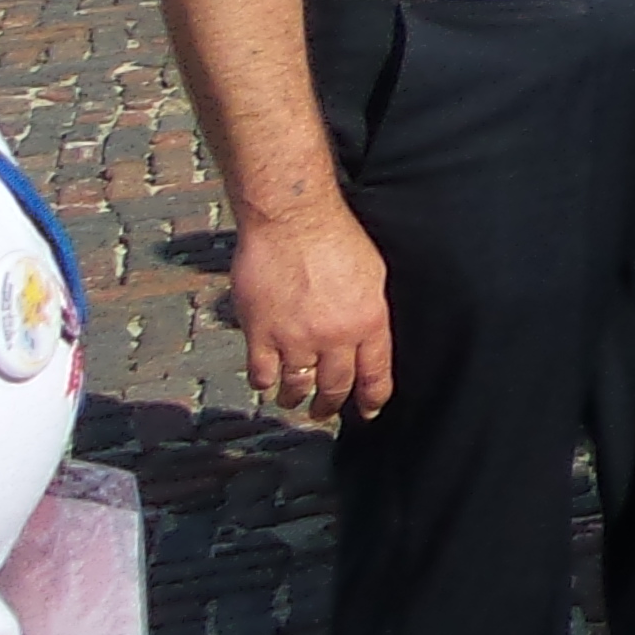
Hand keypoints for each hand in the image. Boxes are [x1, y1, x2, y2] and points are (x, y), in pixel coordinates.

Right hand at [233, 198, 394, 421]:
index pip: (375, 376)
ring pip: (296, 386)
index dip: (372, 399)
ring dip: (295, 398)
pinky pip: (262, 374)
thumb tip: (371, 340)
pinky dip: (264, 382)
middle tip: (325, 411)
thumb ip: (371, 312)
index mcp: (369, 322)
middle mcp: (334, 337)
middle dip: (331, 405)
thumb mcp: (373, 275)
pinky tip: (267, 380)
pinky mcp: (260, 333)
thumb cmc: (338, 238)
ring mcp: (295, 338)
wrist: (293, 221)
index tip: (369, 412)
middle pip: (335, 387)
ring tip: (293, 401)